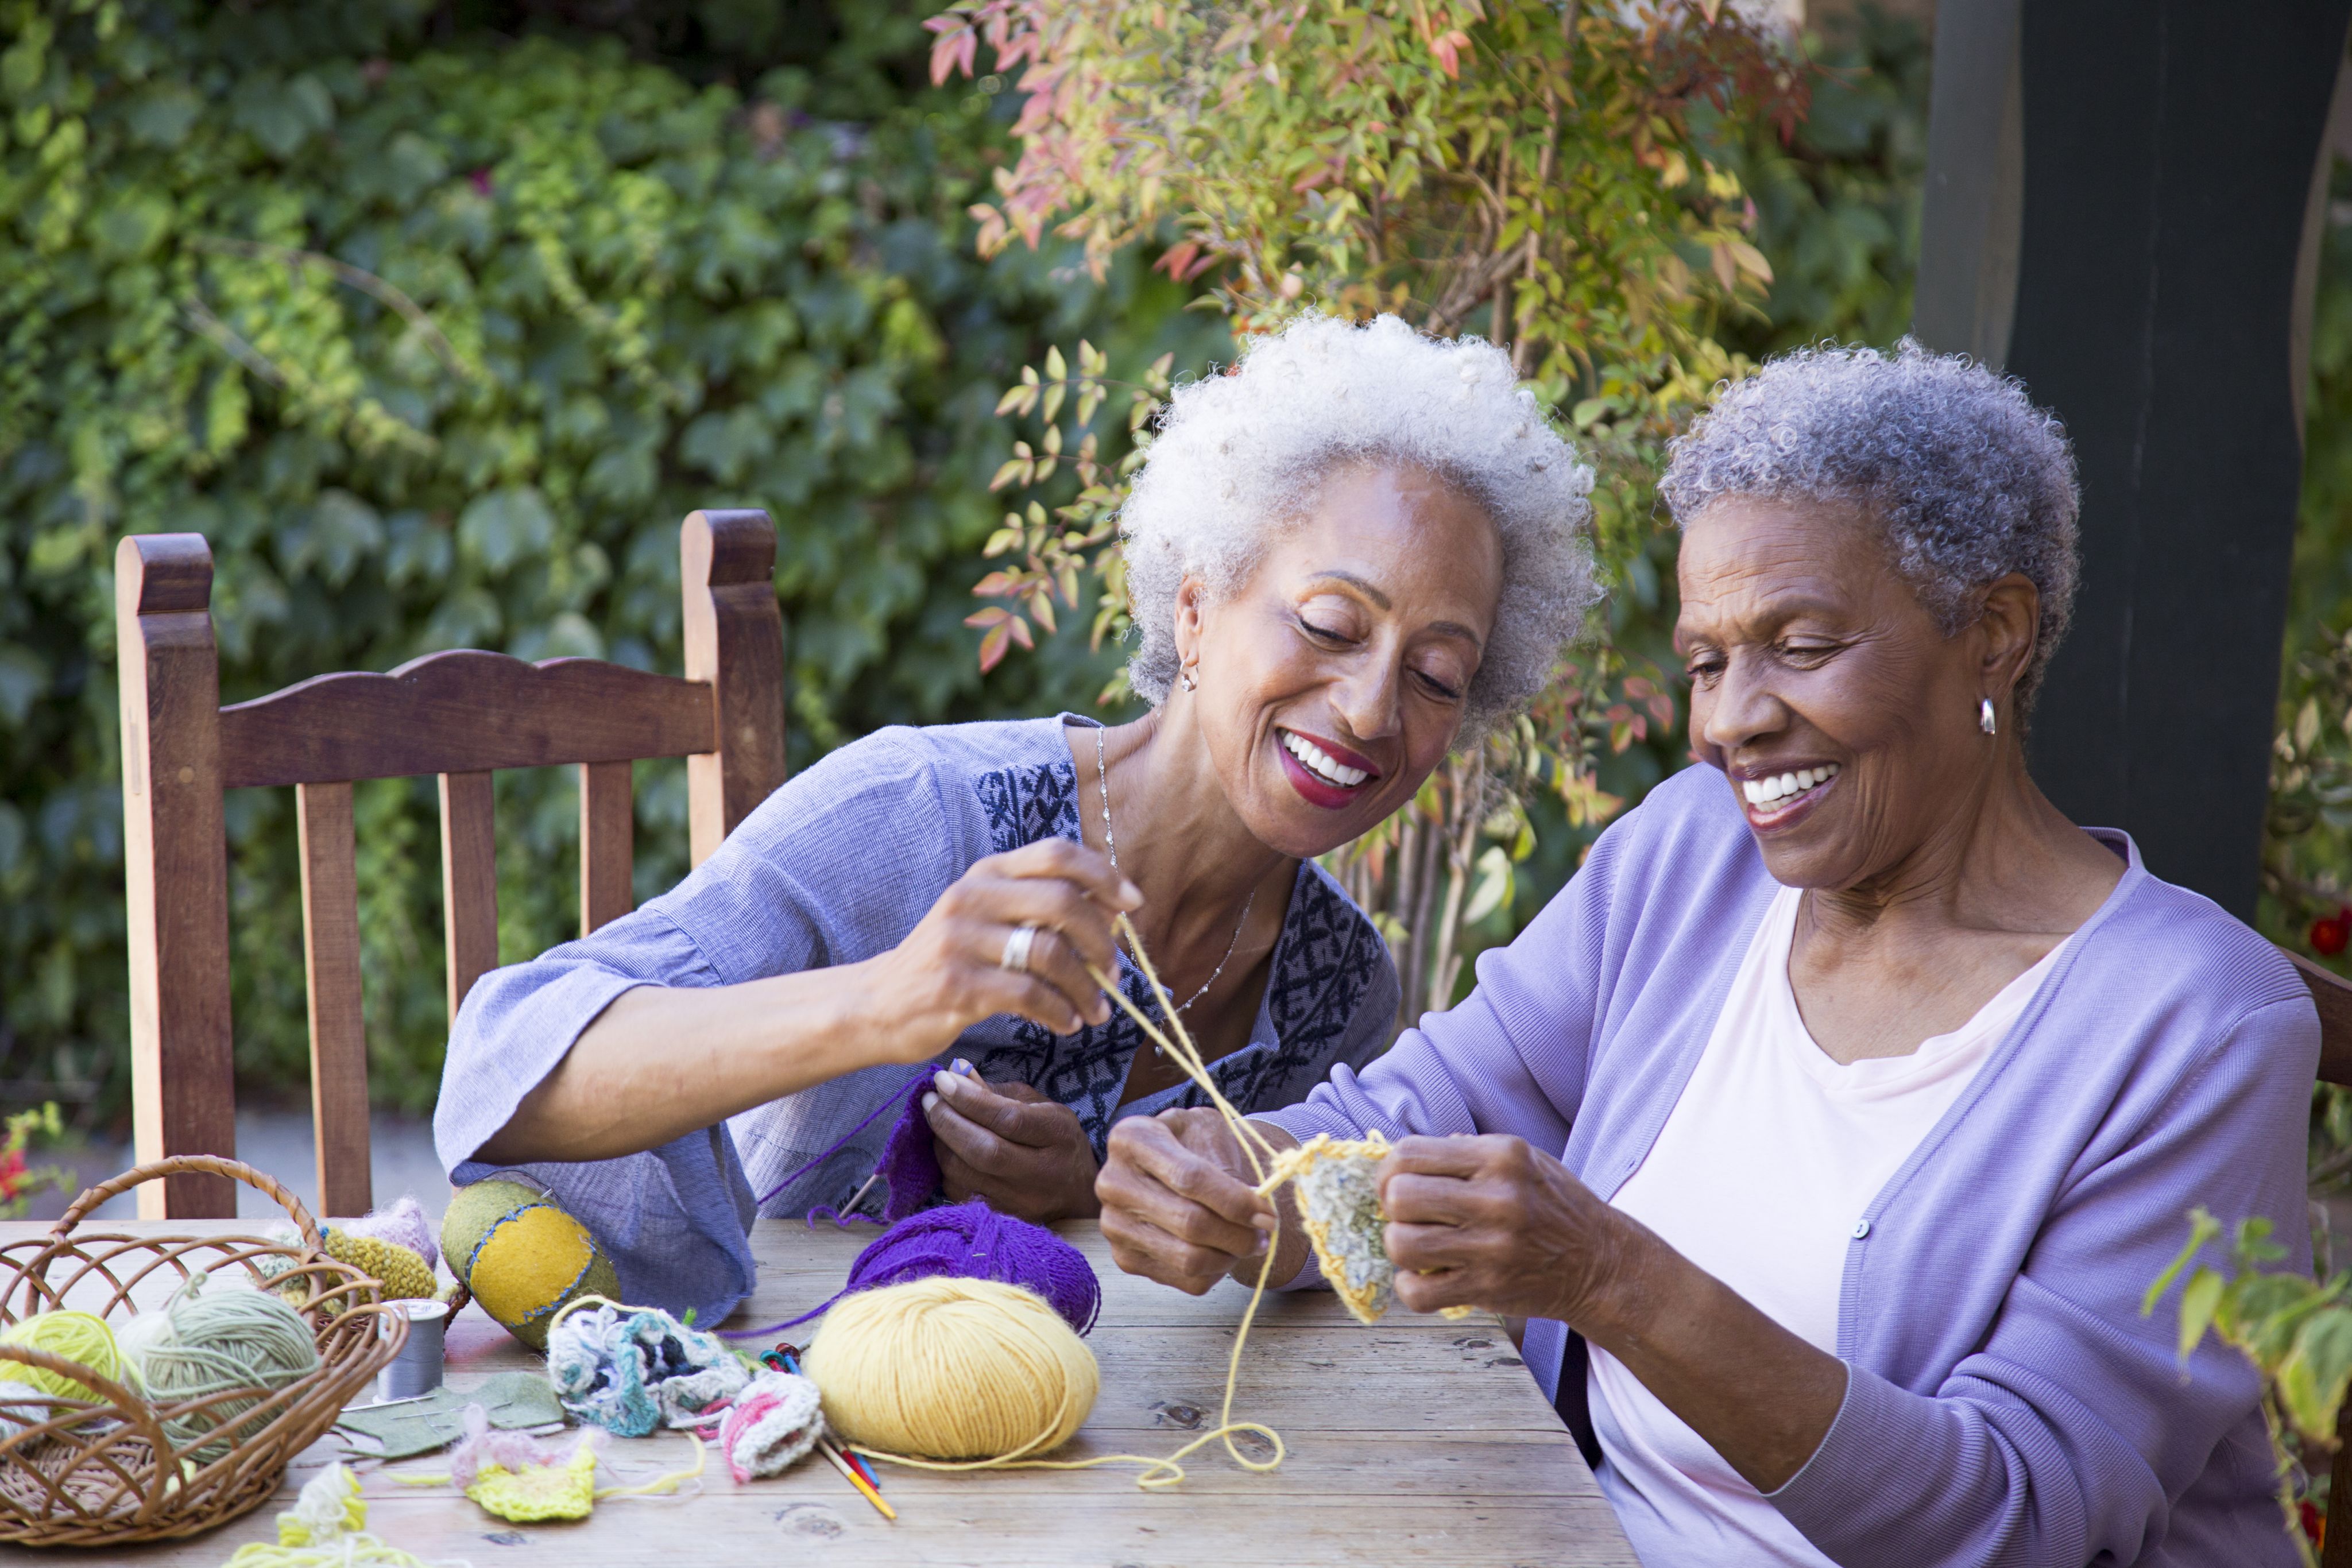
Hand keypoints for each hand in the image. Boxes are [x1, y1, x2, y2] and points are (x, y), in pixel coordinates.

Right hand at [864, 839, 1140, 1063]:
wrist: (879, 1003)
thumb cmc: (951, 961)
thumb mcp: (987, 918)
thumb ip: (1039, 908)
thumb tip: (1113, 912)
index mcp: (988, 873)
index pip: (1057, 854)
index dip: (1104, 875)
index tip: (1133, 904)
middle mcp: (973, 897)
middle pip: (1062, 902)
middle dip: (1102, 940)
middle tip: (1115, 973)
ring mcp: (961, 940)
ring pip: (1050, 952)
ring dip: (1086, 986)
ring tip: (1097, 1010)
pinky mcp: (957, 984)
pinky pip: (1029, 994)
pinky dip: (1060, 1011)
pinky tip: (1067, 1023)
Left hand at [924, 1072, 1099, 1222]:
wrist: (1077, 1193)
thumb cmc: (1055, 1141)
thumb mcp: (1039, 1107)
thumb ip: (997, 1092)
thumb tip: (956, 1073)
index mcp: (1058, 1135)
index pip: (1008, 1118)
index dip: (970, 1099)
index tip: (943, 1079)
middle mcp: (1043, 1173)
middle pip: (984, 1150)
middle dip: (947, 1121)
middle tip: (929, 1100)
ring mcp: (1022, 1202)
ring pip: (966, 1173)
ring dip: (941, 1143)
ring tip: (936, 1121)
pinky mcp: (1003, 1218)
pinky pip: (960, 1192)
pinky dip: (946, 1167)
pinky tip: (947, 1148)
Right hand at [1097, 1109, 1296, 1294]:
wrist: (1168, 1168)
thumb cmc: (1193, 1145)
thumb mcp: (1210, 1133)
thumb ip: (1228, 1166)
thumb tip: (1254, 1209)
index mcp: (1131, 1138)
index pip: (1190, 1178)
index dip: (1235, 1201)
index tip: (1267, 1215)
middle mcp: (1113, 1183)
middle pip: (1190, 1223)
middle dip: (1238, 1234)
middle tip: (1264, 1234)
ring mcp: (1114, 1225)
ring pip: (1188, 1258)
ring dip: (1230, 1256)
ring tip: (1247, 1243)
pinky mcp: (1125, 1258)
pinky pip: (1184, 1280)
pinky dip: (1215, 1272)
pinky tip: (1221, 1252)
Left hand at [1377, 1134, 1638, 1324]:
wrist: (1600, 1262)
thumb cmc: (1554, 1205)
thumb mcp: (1523, 1159)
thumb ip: (1467, 1151)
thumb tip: (1406, 1156)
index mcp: (1501, 1156)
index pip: (1410, 1153)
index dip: (1390, 1170)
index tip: (1397, 1183)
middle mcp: (1497, 1198)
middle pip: (1400, 1196)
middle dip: (1391, 1206)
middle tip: (1407, 1215)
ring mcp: (1492, 1247)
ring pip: (1401, 1244)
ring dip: (1399, 1246)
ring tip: (1418, 1245)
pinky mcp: (1488, 1288)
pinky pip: (1418, 1292)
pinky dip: (1410, 1287)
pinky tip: (1426, 1277)